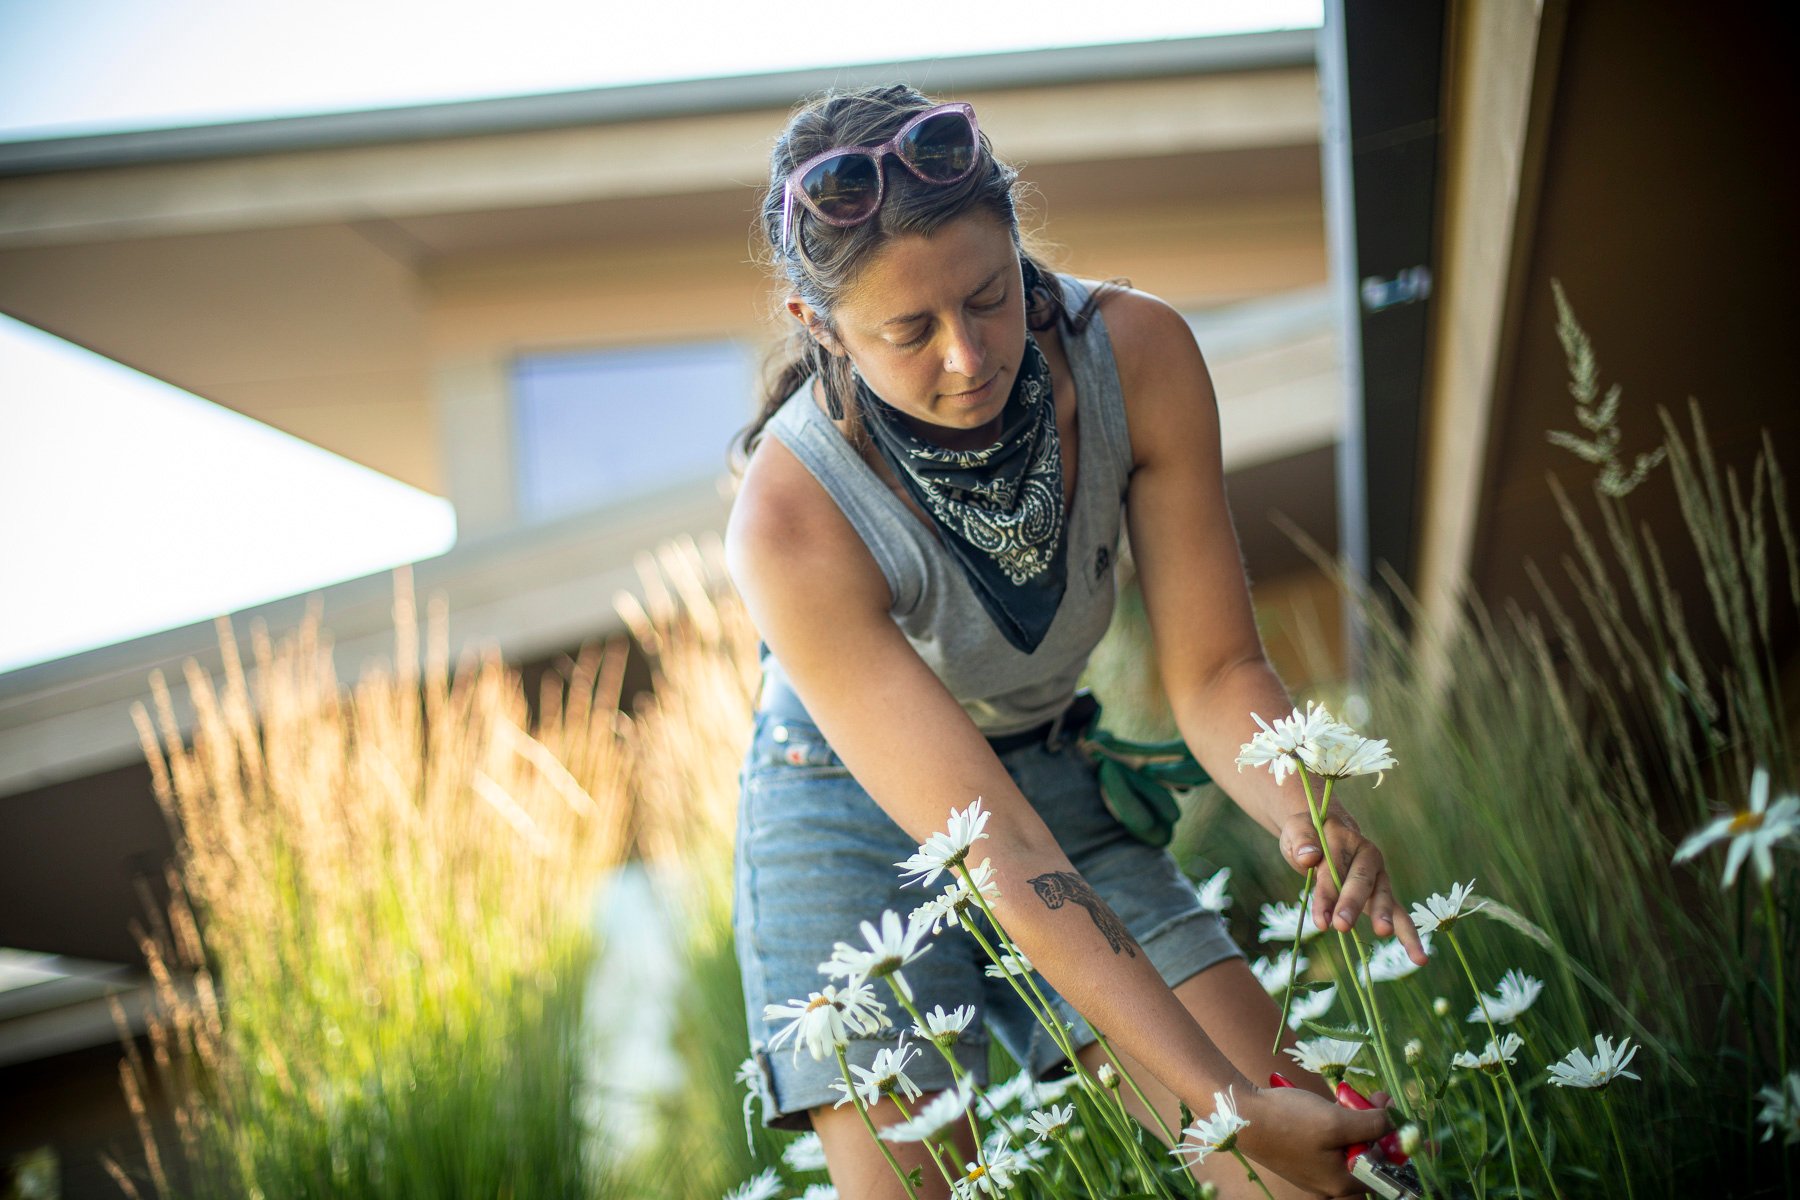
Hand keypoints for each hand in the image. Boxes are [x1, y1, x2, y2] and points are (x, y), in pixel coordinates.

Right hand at [1236, 1083, 1396, 1195]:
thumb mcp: (1337, 1120)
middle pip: (1367, 1156)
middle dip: (1378, 1127)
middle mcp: (1329, 1181)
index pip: (1384, 1171)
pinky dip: (1338, 1123)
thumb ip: (1371, 1125)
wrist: (1240, 1115)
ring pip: (1348, 1146)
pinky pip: (1329, 1142)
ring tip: (1356, 1094)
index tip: (1417, 1132)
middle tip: (1382, 1099)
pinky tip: (1334, 1102)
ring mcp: (1314, 1168)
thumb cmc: (1289, 1121)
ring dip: (1358, 1120)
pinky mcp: (1300, 1154)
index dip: (1401, 1148)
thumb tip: (1392, 1123)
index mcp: (1341, 1181)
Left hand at [1279, 810, 1427, 964]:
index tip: (1320, 921)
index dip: (1327, 894)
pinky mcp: (1382, 894)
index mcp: (1346, 839)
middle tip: (1342, 926)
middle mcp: (1367, 856)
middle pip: (1361, 881)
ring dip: (1384, 916)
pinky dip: (1408, 936)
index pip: (1334, 868)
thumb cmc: (1307, 834)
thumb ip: (1301, 840)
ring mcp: (1378, 876)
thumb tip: (1309, 857)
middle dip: (1352, 904)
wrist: (1324, 832)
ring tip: (1383, 933)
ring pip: (1384, 897)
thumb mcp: (1297, 830)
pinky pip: (1398, 915)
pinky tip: (1420, 959)